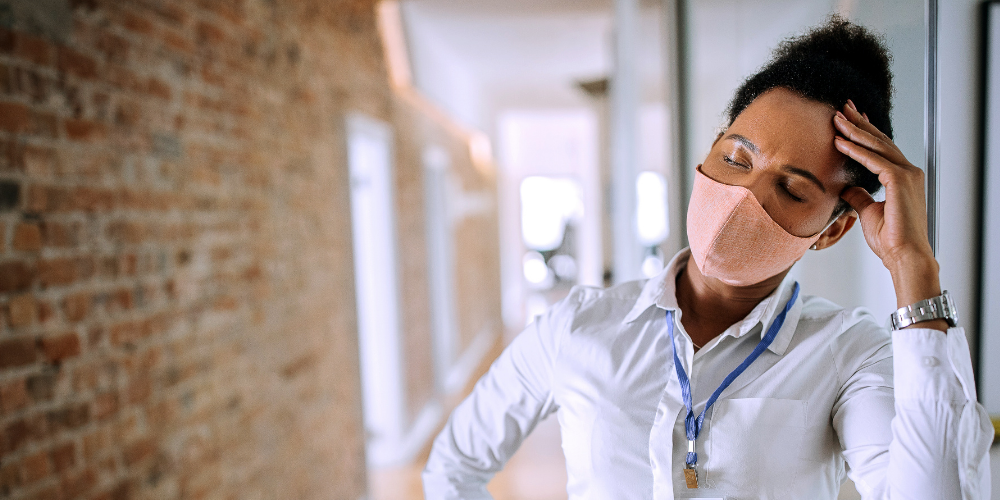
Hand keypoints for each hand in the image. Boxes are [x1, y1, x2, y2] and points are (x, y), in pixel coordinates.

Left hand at [832, 100, 945, 329]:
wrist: (904, 255)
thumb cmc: (890, 239)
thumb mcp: (867, 212)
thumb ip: (859, 196)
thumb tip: (847, 188)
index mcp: (903, 178)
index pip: (881, 148)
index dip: (865, 133)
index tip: (849, 119)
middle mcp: (908, 172)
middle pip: (879, 141)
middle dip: (859, 123)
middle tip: (842, 108)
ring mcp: (907, 175)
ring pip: (877, 146)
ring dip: (855, 131)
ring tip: (836, 118)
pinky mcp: (901, 181)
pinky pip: (874, 160)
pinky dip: (856, 150)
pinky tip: (840, 142)